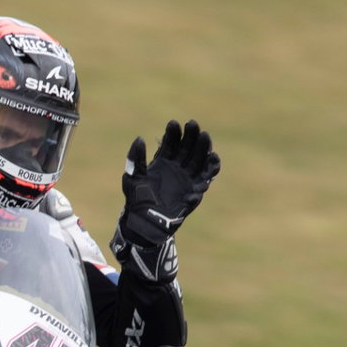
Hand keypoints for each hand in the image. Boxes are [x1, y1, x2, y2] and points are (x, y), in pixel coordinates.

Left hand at [111, 120, 219, 281]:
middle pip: (188, 147)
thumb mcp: (133, 178)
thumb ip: (136, 159)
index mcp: (162, 161)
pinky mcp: (196, 189)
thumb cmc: (137, 200)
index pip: (170, 143)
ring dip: (203, 147)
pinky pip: (207, 176)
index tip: (174, 124)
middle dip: (191, 135)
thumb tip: (139, 139)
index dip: (173, 133)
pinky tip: (213, 157)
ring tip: (205, 136)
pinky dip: (212, 167)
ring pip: (199, 158)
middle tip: (193, 124)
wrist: (145, 222)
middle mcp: (177, 167)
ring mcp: (187, 177)